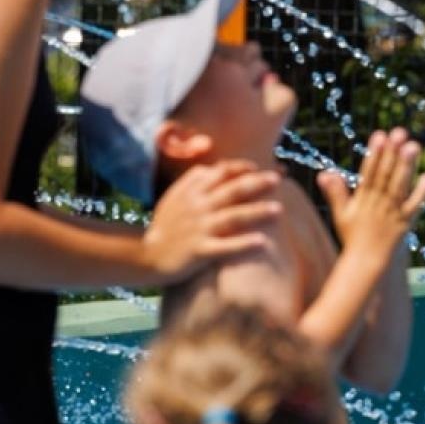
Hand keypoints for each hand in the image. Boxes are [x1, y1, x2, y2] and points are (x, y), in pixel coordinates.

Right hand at [142, 160, 281, 282]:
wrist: (146, 256)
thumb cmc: (166, 226)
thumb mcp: (174, 197)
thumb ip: (192, 180)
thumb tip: (214, 167)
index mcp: (192, 192)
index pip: (220, 172)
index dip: (241, 168)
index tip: (259, 168)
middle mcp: (197, 208)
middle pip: (231, 191)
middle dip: (256, 184)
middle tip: (277, 179)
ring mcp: (199, 230)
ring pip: (232, 217)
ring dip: (256, 212)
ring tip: (278, 209)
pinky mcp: (199, 252)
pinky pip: (224, 247)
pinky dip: (243, 244)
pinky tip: (262, 242)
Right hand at [317, 128, 424, 265]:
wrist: (366, 263)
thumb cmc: (353, 237)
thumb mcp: (340, 214)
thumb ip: (335, 192)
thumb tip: (324, 172)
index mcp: (362, 199)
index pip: (368, 172)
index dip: (375, 153)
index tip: (379, 135)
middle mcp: (378, 203)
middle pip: (385, 175)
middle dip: (392, 153)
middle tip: (400, 132)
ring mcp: (392, 213)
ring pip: (400, 186)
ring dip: (406, 166)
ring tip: (413, 145)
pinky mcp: (405, 222)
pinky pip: (415, 206)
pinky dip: (422, 193)